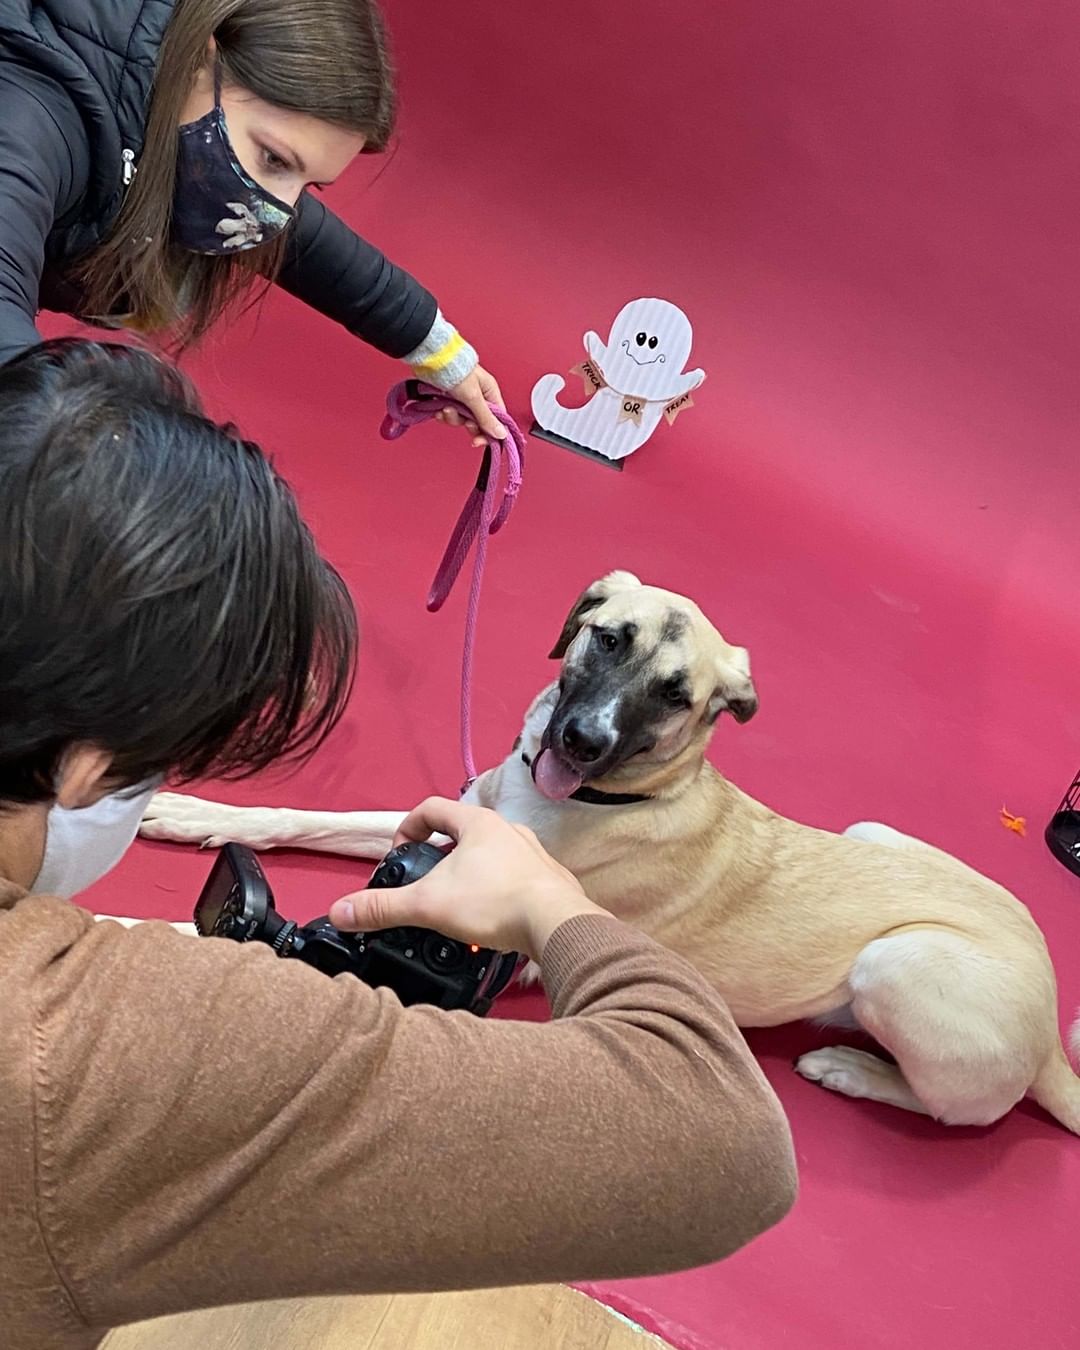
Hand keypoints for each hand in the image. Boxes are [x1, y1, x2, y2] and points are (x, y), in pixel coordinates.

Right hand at [329, 798, 604, 960]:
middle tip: (424, 882)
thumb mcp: (428, 905)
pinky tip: (489, 917)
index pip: (431, 808)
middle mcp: (508, 830)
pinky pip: (514, 876)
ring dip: (469, 873)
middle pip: (462, 832)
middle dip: (439, 856)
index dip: (407, 828)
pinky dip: (496, 890)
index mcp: (477, 823)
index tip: (398, 853)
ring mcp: (531, 853)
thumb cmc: (494, 903)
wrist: (556, 925)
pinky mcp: (547, 878)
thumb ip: (383, 907)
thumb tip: (341, 911)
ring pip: (490, 854)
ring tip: (455, 902)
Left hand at [436, 365, 507, 446]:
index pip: (496, 419)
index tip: (479, 440)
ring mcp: (463, 398)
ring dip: (453, 418)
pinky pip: (450, 415)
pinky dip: (444, 414)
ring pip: (462, 419)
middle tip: (465, 423)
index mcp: (490, 393)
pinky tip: (439, 410)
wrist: (432, 359)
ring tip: (447, 410)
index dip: (489, 432)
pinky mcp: (449, 399)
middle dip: (468, 424)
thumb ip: (486, 417)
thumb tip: (501, 434)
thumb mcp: (473, 397)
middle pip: (478, 422)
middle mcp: (478, 396)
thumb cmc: (456, 370)